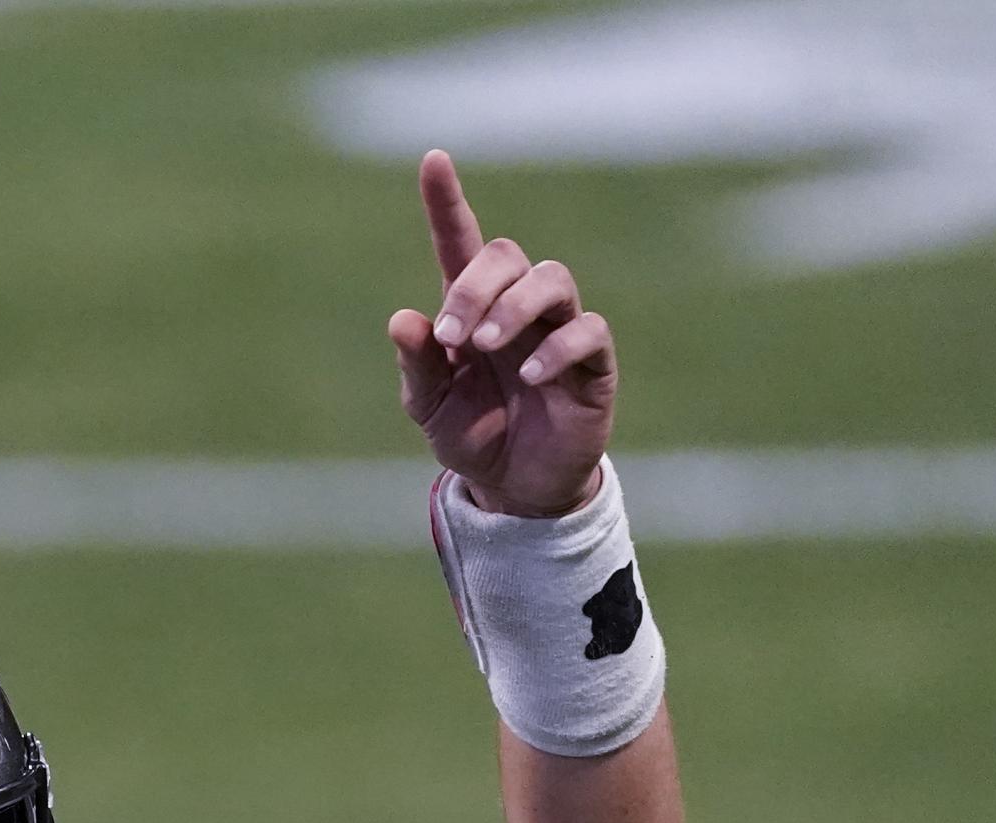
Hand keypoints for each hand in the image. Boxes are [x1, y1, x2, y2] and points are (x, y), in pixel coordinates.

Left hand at [387, 152, 616, 518]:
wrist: (515, 489)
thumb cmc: (472, 434)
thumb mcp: (431, 407)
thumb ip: (419, 364)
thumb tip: (403, 320)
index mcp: (472, 310)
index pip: (461, 242)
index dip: (447, 202)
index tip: (432, 160)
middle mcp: (518, 308)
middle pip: (508, 255)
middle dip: (475, 287)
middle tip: (453, 337)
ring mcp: (558, 329)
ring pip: (552, 278)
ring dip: (514, 305)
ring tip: (486, 346)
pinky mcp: (593, 363)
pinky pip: (587, 330)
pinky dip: (556, 346)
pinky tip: (531, 373)